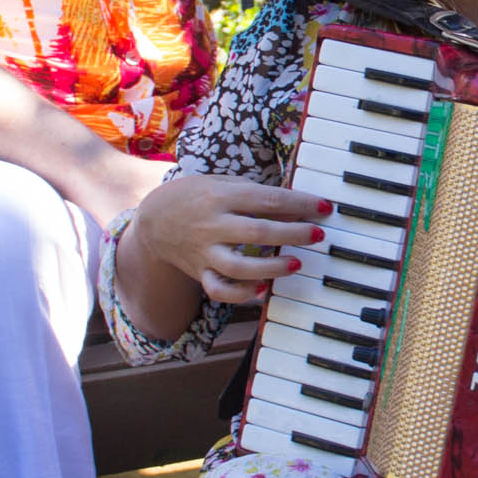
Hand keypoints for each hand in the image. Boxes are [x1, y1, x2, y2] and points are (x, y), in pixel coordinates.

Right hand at [128, 175, 331, 305]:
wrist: (153, 221)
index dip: (299, 203)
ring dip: (272, 268)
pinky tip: (262, 289)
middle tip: (318, 234)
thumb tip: (295, 206)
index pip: (266, 199)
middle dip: (293, 234)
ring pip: (239, 266)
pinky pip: (219, 289)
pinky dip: (241, 293)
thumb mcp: (221, 183)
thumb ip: (253, 194)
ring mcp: (205, 252)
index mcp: (220, 196)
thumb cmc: (196, 197)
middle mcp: (212, 225)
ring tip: (296, 264)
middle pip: (258, 232)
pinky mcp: (200, 272)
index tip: (324, 207)